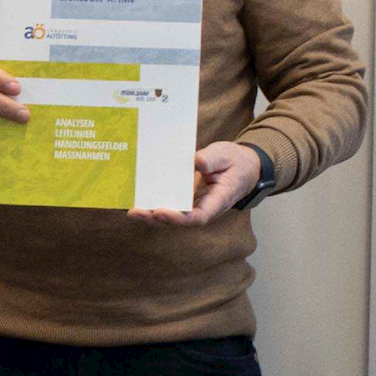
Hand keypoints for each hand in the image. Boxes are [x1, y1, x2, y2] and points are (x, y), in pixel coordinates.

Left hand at [135, 142, 263, 224]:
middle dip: (158, 219)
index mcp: (218, 200)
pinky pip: (171, 205)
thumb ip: (213, 159)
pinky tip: (139, 200)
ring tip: (133, 210)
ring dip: (152, 215)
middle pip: (180, 221)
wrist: (243, 166)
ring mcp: (195, 205)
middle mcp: (205, 207)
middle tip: (137, 212)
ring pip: (173, 216)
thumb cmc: (235, 161)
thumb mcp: (227, 155)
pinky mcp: (187, 200)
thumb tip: (196, 163)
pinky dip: (155, 205)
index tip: (161, 211)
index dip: (179, 218)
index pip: (199, 217)